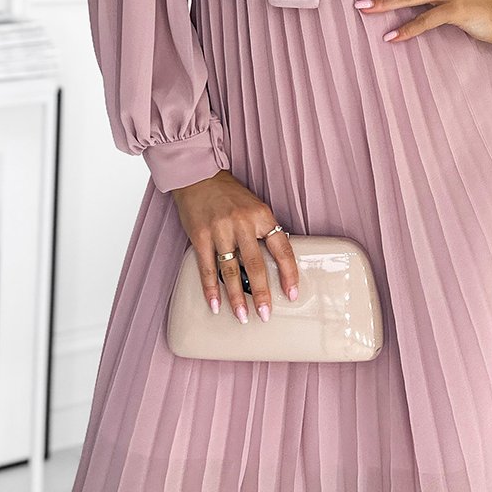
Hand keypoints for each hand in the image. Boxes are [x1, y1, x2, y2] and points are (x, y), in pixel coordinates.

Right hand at [171, 171, 300, 323]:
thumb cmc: (229, 195)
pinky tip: (215, 305)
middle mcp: (242, 223)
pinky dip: (211, 289)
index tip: (292, 294)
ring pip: (231, 271)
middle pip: (255, 265)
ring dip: (237, 297)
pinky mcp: (200, 236)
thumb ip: (264, 232)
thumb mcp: (255, 207)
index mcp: (262, 215)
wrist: (198, 175)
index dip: (289, 273)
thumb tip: (275, 264)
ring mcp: (220, 230)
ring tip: (242, 316)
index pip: (282, 248)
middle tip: (266, 314)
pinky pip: (207, 268)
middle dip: (262, 293)